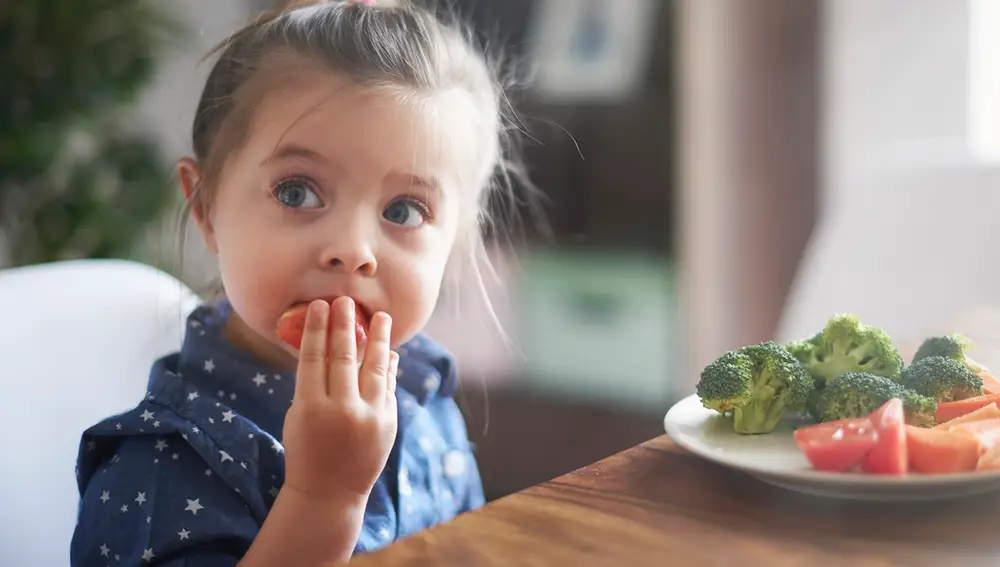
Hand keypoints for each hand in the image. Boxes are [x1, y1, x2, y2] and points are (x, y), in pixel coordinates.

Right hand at [281, 297, 398, 500]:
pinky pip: (388, 387)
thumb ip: (313, 384)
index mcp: (310, 408)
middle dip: (345, 325)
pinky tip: (389, 351)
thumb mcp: (299, 416)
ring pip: (375, 368)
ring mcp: (368, 417)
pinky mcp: (388, 423)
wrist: (329, 492)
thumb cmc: (306, 449)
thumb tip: (329, 347)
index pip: (314, 358)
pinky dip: (389, 368)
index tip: (320, 306)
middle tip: (346, 301)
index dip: (317, 329)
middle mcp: (341, 410)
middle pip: (343, 357)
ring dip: (379, 339)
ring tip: (382, 316)